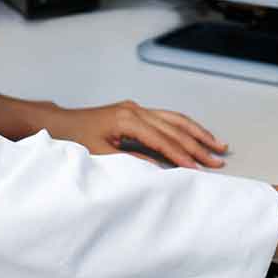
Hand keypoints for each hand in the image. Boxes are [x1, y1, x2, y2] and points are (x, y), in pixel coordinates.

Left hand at [46, 100, 228, 168]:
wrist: (59, 122)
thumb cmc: (75, 138)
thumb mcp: (101, 153)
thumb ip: (132, 159)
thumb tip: (160, 168)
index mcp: (127, 120)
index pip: (162, 140)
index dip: (181, 155)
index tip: (198, 168)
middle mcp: (136, 110)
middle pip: (174, 128)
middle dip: (197, 145)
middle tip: (217, 160)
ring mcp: (137, 108)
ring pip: (175, 119)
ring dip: (197, 133)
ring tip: (217, 144)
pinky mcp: (136, 111)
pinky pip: (167, 117)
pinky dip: (185, 126)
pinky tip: (197, 134)